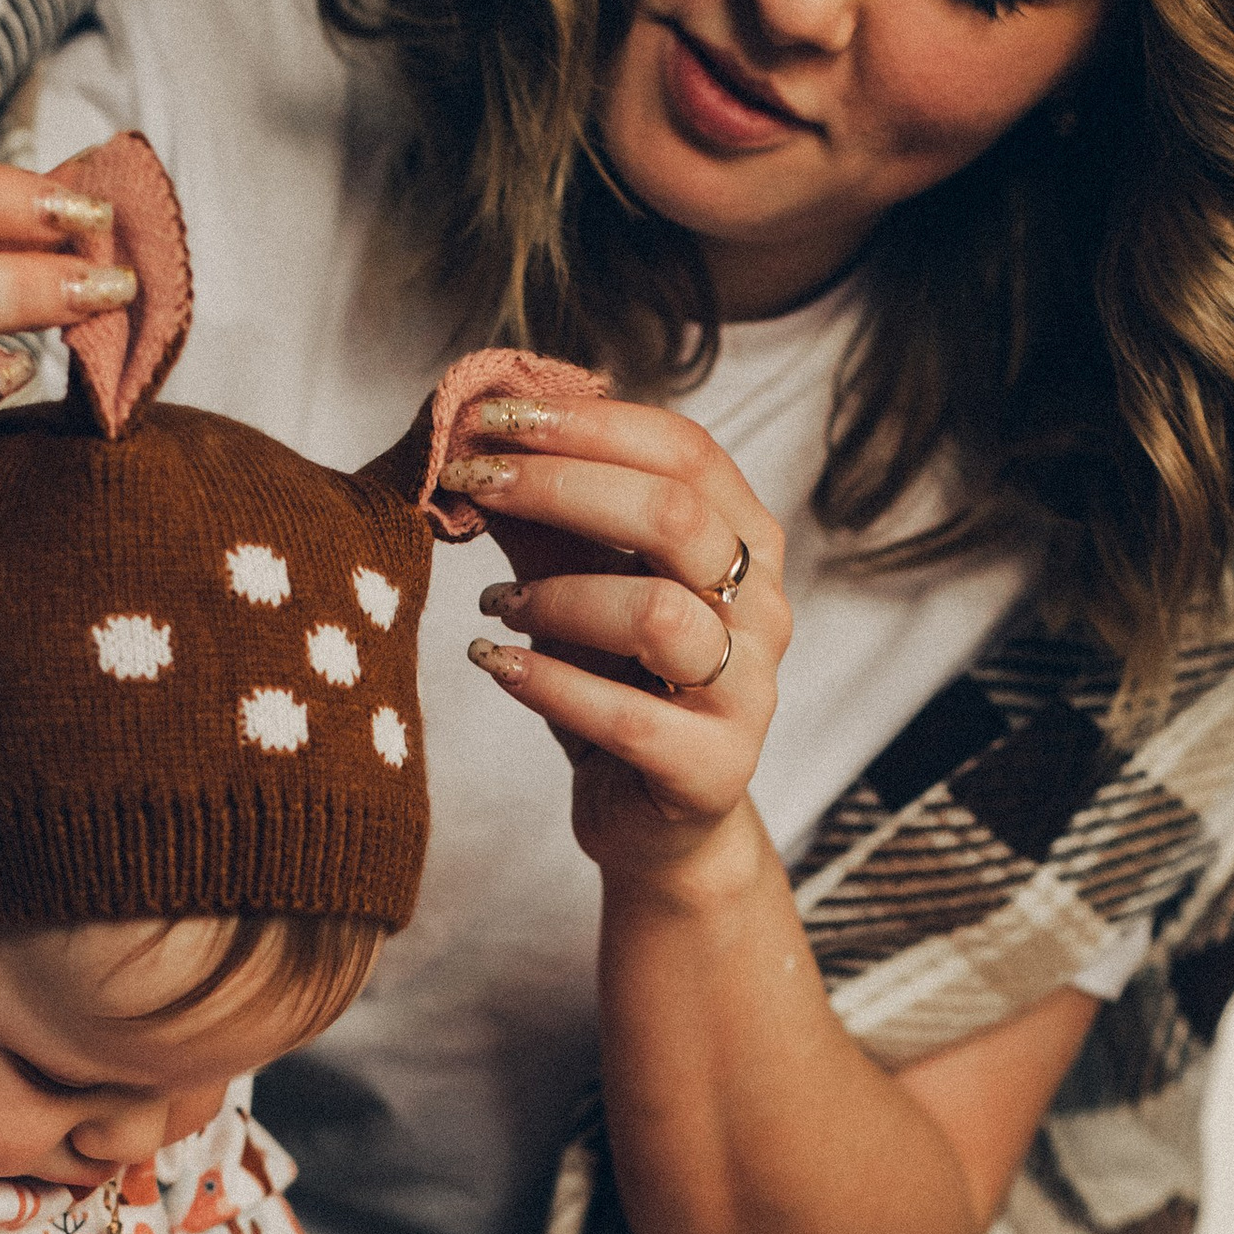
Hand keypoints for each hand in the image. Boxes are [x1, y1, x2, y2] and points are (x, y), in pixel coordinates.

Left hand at [450, 396, 790, 890]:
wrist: (653, 818)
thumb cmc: (619, 684)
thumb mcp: (576, 585)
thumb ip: (541, 520)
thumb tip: (471, 438)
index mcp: (745, 540)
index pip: (683, 449)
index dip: (584, 423)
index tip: (489, 416)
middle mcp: (763, 607)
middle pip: (675, 515)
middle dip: (558, 487)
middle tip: (474, 485)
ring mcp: (747, 691)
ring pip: (657, 614)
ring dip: (558, 598)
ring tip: (500, 603)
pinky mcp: (712, 769)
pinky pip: (626, 718)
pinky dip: (548, 683)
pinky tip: (496, 664)